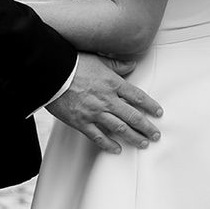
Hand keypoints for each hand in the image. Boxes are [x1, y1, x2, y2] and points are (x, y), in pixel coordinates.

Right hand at [46, 53, 162, 153]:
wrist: (51, 72)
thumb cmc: (72, 63)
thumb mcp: (97, 59)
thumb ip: (116, 64)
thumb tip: (132, 64)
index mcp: (112, 83)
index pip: (137, 97)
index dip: (150, 106)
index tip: (158, 112)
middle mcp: (107, 100)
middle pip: (133, 116)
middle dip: (147, 127)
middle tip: (156, 134)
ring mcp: (95, 112)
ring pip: (120, 129)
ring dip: (134, 137)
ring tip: (143, 143)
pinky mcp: (81, 122)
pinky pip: (98, 137)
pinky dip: (109, 145)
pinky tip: (117, 149)